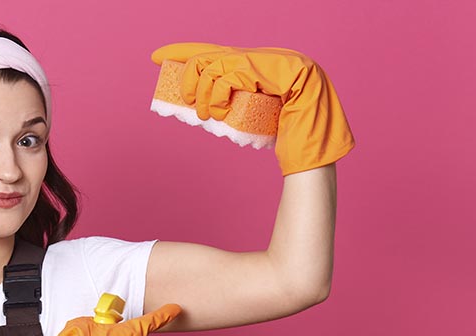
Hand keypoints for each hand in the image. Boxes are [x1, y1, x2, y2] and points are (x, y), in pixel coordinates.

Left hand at [151, 42, 354, 175]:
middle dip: (189, 73)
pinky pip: (232, 73)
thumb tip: (201, 115)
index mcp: (258, 65)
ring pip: (217, 63)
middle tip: (185, 99)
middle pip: (211, 53)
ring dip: (202, 91)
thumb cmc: (287, 137)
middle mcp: (263, 56)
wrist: (319, 144)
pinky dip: (218, 92)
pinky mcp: (274, 70)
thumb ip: (233, 108)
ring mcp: (270, 61)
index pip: (214, 51)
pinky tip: (217, 111)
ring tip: (204, 115)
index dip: (184, 51)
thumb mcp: (251, 119)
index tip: (156, 58)